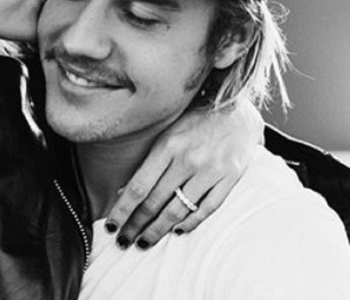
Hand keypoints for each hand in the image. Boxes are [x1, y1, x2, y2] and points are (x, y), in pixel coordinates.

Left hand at [104, 101, 262, 248]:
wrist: (236, 108)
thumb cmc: (193, 121)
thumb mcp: (166, 134)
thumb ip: (148, 162)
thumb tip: (122, 192)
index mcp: (167, 145)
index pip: (139, 186)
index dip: (123, 210)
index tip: (112, 227)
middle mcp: (188, 159)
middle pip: (156, 202)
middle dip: (136, 225)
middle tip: (124, 241)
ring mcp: (211, 170)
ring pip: (179, 210)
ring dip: (159, 230)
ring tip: (144, 241)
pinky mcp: (230, 177)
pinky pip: (207, 208)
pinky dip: (190, 223)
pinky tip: (177, 231)